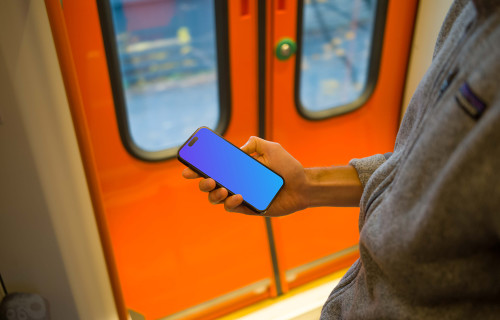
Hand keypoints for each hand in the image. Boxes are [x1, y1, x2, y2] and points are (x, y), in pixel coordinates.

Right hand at [182, 136, 308, 216]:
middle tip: (207, 179)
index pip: (213, 168)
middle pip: (209, 185)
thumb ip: (254, 143)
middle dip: (203, 182)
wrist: (303, 186)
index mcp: (237, 169)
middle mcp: (236, 182)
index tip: (187, 168)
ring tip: (222, 188)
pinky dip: (231, 202)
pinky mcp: (248, 208)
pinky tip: (239, 195)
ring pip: (216, 198)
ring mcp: (240, 196)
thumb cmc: (288, 167)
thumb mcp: (271, 148)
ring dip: (214, 194)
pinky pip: (232, 208)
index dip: (197, 169)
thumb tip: (237, 149)